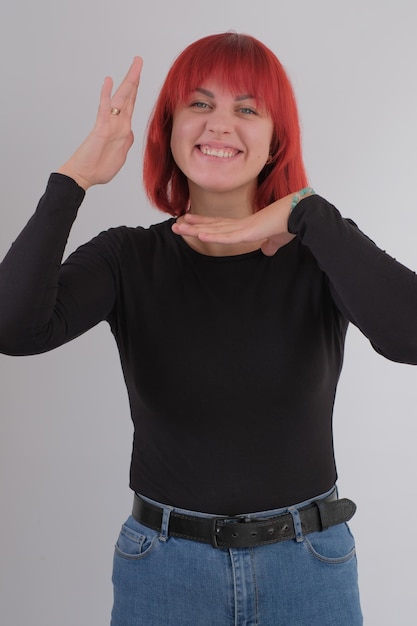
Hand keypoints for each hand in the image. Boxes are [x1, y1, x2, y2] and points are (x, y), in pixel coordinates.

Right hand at [58, 57, 142, 189]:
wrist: (84, 176)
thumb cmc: (99, 168)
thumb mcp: (120, 155)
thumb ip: (126, 142)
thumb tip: (129, 132)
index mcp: (123, 129)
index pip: (131, 105)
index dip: (136, 90)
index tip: (139, 76)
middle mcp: (118, 123)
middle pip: (128, 96)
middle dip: (135, 78)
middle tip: (139, 60)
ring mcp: (110, 124)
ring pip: (121, 99)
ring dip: (129, 81)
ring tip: (136, 65)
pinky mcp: (101, 129)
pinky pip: (105, 110)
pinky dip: (106, 95)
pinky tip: (108, 82)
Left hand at [172, 194, 299, 255]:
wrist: (300, 214)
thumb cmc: (291, 224)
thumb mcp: (277, 239)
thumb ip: (270, 245)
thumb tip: (267, 250)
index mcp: (246, 225)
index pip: (220, 225)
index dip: (204, 223)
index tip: (190, 221)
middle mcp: (241, 224)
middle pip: (212, 225)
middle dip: (193, 225)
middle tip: (176, 224)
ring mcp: (243, 227)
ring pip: (214, 229)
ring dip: (195, 229)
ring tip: (177, 227)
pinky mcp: (248, 232)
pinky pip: (226, 236)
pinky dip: (213, 236)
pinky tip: (199, 236)